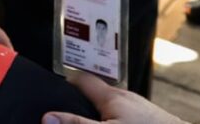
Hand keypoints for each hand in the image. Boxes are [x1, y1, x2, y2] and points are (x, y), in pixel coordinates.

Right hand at [43, 73, 187, 123]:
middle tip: (70, 115)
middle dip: (82, 103)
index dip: (66, 84)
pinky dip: (117, 121)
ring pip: (113, 107)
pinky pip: (126, 116)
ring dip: (101, 114)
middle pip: (97, 93)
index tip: (54, 94)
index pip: (82, 79)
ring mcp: (140, 108)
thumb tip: (48, 117)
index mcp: (112, 96)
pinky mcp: (151, 119)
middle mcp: (126, 97)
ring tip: (92, 122)